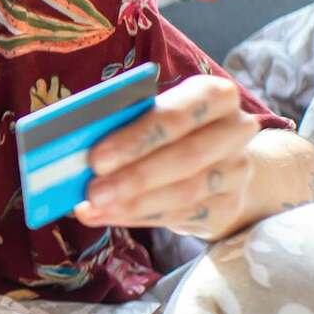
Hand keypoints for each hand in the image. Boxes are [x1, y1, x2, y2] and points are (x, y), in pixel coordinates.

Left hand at [74, 74, 260, 240]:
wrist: (218, 164)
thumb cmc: (170, 131)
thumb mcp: (151, 116)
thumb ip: (123, 124)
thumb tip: (76, 145)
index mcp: (214, 96)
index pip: (178, 115)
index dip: (136, 138)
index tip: (95, 159)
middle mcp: (235, 130)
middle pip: (185, 156)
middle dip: (134, 177)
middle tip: (93, 192)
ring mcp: (237, 171)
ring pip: (184, 192)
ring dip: (133, 203)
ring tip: (94, 208)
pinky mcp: (228, 206)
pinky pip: (181, 215)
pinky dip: (139, 217)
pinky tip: (109, 216)